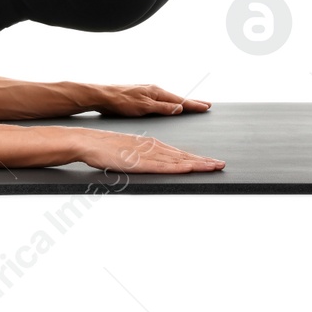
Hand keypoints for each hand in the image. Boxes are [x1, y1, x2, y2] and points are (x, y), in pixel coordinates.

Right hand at [75, 129, 224, 173]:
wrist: (89, 142)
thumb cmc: (106, 149)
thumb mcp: (129, 153)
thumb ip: (141, 158)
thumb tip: (150, 164)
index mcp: (151, 145)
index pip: (179, 154)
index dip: (197, 158)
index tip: (212, 162)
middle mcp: (153, 148)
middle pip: (183, 156)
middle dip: (203, 161)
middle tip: (221, 165)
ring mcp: (147, 155)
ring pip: (177, 160)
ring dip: (197, 164)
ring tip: (213, 166)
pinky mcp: (139, 162)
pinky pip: (162, 166)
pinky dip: (177, 167)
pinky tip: (189, 169)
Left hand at [92, 83, 210, 116]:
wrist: (103, 96)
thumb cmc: (121, 102)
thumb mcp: (144, 107)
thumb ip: (163, 108)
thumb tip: (180, 107)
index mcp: (157, 92)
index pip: (180, 100)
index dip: (194, 104)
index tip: (207, 106)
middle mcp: (154, 91)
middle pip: (177, 98)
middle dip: (191, 102)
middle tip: (206, 104)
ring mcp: (147, 93)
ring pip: (169, 99)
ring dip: (182, 103)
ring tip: (192, 105)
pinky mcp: (141, 98)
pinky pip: (161, 101)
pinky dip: (170, 103)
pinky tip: (169, 106)